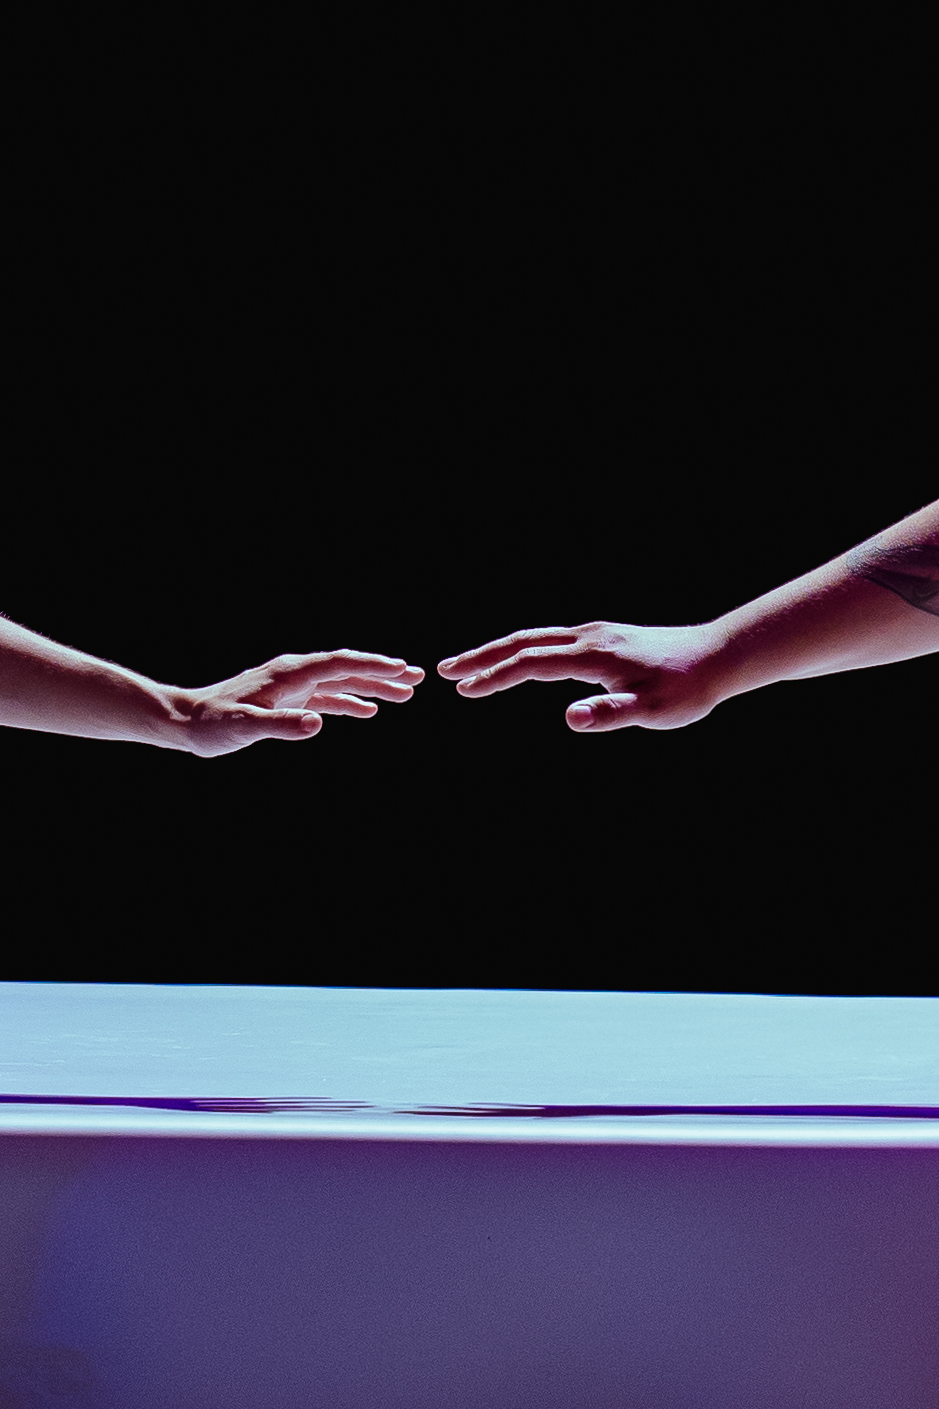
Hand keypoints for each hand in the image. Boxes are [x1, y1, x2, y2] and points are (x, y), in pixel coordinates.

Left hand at [180, 651, 423, 756]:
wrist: (186, 722)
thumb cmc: (213, 725)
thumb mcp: (246, 727)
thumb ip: (282, 726)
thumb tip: (318, 723)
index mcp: (291, 673)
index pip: (340, 664)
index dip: (374, 666)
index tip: (403, 670)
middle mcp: (295, 673)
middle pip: (347, 668)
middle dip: (383, 673)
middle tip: (418, 680)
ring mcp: (293, 685)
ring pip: (341, 682)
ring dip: (372, 686)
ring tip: (404, 695)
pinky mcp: (289, 700)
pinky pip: (328, 696)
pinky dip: (351, 701)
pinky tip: (368, 710)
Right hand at [438, 622, 721, 731]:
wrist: (717, 655)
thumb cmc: (686, 688)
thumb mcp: (652, 710)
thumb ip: (610, 713)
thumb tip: (569, 719)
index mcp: (591, 655)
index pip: (531, 663)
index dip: (494, 678)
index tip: (463, 691)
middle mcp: (587, 638)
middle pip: (522, 642)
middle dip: (481, 657)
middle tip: (443, 671)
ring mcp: (594, 634)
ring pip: (535, 637)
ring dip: (498, 651)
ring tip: (469, 667)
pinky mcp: (603, 638)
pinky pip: (551, 640)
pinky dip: (523, 649)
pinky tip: (520, 662)